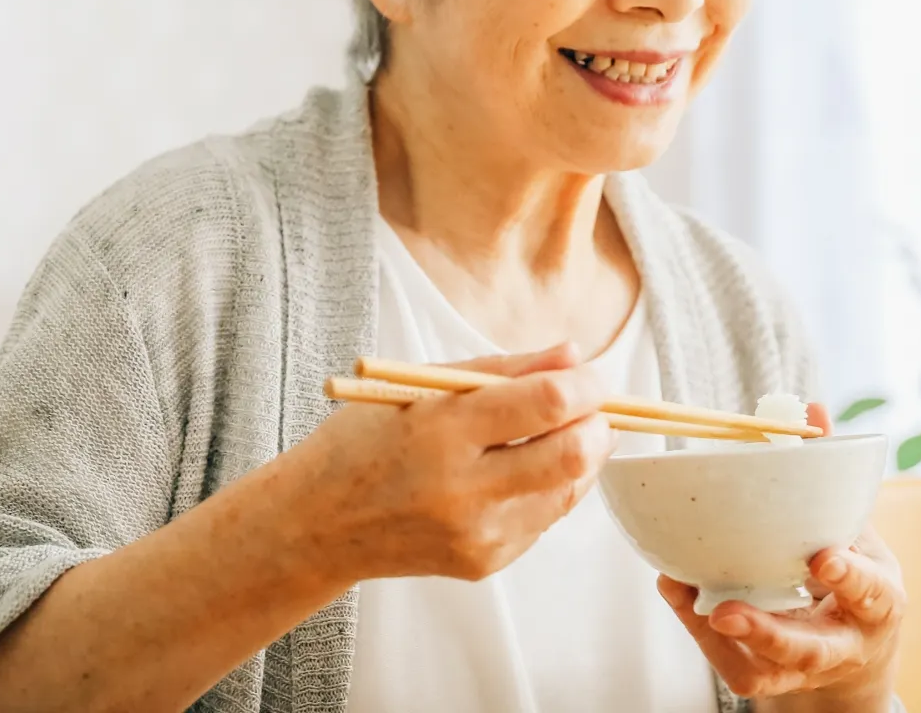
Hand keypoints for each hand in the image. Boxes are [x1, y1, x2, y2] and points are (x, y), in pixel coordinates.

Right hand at [285, 341, 616, 584]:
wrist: (320, 521)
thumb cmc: (367, 439)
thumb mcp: (424, 385)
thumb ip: (505, 369)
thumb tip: (575, 357)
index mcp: (442, 429)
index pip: (545, 404)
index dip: (586, 385)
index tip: (593, 376)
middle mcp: (463, 488)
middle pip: (573, 456)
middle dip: (600, 424)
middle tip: (593, 406)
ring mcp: (477, 533)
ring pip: (569, 491)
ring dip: (580, 456)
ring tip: (557, 433)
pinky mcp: (485, 562)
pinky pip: (544, 519)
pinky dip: (547, 488)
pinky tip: (519, 470)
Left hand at [657, 403, 904, 709]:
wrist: (857, 653)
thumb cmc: (853, 578)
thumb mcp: (857, 532)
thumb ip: (835, 475)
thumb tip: (811, 407)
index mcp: (878, 602)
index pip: (872, 594)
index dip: (851, 579)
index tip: (824, 558)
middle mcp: (844, 644)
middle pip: (809, 651)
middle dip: (768, 632)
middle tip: (726, 609)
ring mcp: (805, 670)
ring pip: (765, 670)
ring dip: (718, 637)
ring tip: (685, 596)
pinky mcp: (770, 680)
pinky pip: (735, 667)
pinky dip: (701, 634)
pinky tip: (678, 592)